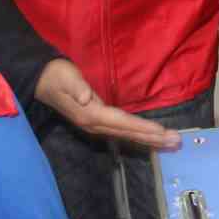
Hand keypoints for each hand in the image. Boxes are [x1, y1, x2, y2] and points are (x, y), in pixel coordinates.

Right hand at [35, 59, 179, 148]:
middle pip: (129, 133)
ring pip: (127, 135)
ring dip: (149, 140)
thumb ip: (76, 87)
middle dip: (153, 138)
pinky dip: (139, 135)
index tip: (162, 132)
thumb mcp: (66, 77)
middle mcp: (95, 125)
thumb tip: (86, 97)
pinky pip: (123, 132)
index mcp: (90, 114)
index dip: (142, 127)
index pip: (122, 122)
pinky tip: (151, 138)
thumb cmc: (57, 76)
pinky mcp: (98, 123)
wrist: (42, 81)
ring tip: (170, 143)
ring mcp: (96, 126)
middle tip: (177, 142)